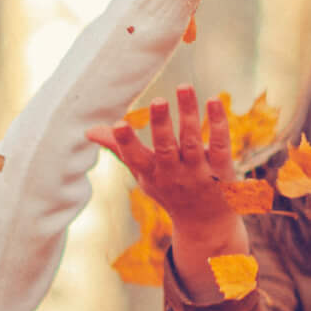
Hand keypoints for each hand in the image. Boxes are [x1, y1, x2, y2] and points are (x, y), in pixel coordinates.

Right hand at [86, 85, 253, 300]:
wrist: (204, 223)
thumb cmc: (167, 190)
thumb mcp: (141, 173)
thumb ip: (118, 149)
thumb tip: (89, 131)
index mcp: (150, 174)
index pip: (135, 158)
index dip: (126, 142)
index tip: (118, 124)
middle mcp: (173, 174)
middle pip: (166, 149)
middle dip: (161, 125)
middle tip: (157, 101)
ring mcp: (198, 173)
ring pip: (192, 141)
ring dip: (188, 113)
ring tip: (183, 86)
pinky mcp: (221, 168)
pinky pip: (220, 143)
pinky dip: (217, 122)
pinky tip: (213, 100)